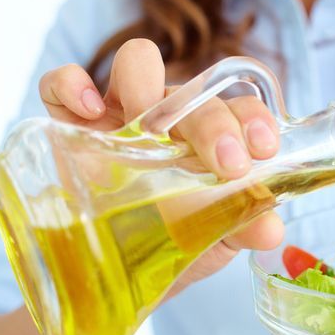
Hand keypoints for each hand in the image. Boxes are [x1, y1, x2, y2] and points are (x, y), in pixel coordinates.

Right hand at [38, 38, 283, 295]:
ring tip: (151, 129)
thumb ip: (245, 225)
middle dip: (214, 122)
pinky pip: (63, 85)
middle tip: (228, 164)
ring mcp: (122, 116)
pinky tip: (90, 111)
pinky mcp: (75, 125)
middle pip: (193, 91)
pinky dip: (72, 84)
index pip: (241, 104)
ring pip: (136, 64)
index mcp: (214, 137)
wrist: (126, 269)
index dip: (255, 117)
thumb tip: (271, 229)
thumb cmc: (179, 240)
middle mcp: (173, 118)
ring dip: (147, 86)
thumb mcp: (216, 237)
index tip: (265, 147)